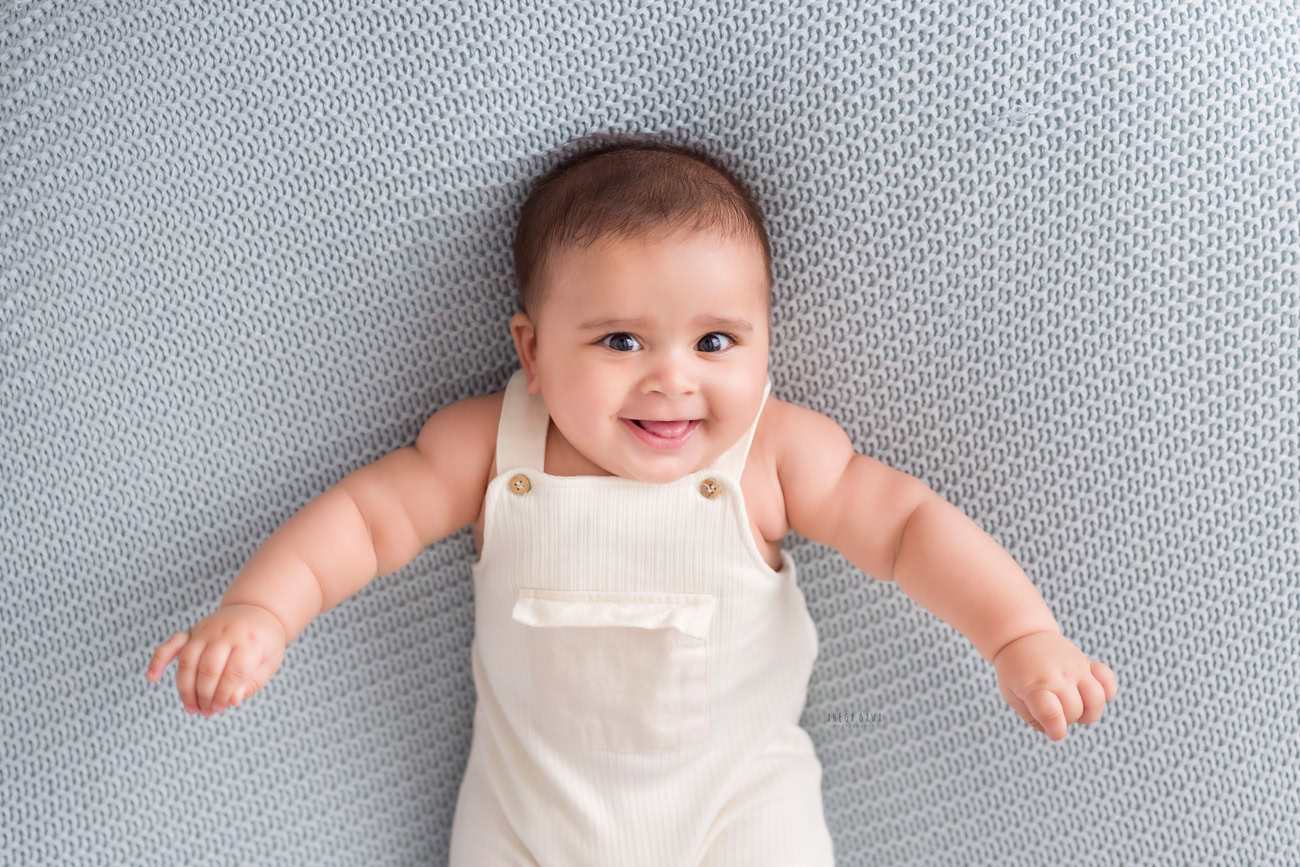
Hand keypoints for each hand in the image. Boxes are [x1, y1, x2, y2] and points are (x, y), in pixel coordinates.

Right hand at [145, 603, 286, 715]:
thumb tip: (232, 701)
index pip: (233, 672)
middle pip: (208, 668)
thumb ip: (253, 683)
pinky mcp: (192, 631)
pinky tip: (152, 677)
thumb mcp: (270, 662)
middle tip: (208, 712)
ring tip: (192, 708)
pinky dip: (158, 659)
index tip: (222, 707)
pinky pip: (171, 644)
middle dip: (205, 695)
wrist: (256, 611)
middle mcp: (225, 633)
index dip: (224, 695)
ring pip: (187, 660)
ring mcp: (206, 630)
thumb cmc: (264, 642)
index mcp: (249, 640)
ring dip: (185, 688)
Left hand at [992, 630, 1117, 741]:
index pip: (1051, 714)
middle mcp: (1057, 675)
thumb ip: (1035, 719)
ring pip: (1097, 700)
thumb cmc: (1016, 672)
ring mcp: (1074, 667)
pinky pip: (1108, 680)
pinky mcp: (1086, 662)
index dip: (1056, 731)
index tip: (1053, 732)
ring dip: (1088, 712)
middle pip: (1075, 712)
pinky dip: (1107, 692)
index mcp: (1034, 686)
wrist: (1021, 637)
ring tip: (1073, 705)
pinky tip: (1088, 693)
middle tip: (1054, 710)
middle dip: (1066, 720)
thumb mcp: (1013, 697)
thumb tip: (1058, 733)